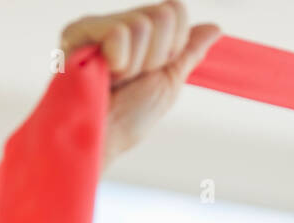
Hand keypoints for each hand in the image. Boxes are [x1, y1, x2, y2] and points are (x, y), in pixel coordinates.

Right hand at [60, 1, 222, 166]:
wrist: (102, 139)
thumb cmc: (128, 119)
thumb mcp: (169, 82)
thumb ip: (188, 51)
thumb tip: (216, 28)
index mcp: (141, 32)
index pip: (176, 10)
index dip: (174, 48)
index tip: (152, 72)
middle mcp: (119, 22)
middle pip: (164, 14)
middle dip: (155, 57)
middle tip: (131, 79)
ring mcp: (98, 25)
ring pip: (143, 24)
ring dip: (135, 65)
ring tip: (115, 81)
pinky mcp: (78, 32)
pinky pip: (119, 32)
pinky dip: (118, 62)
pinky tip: (101, 76)